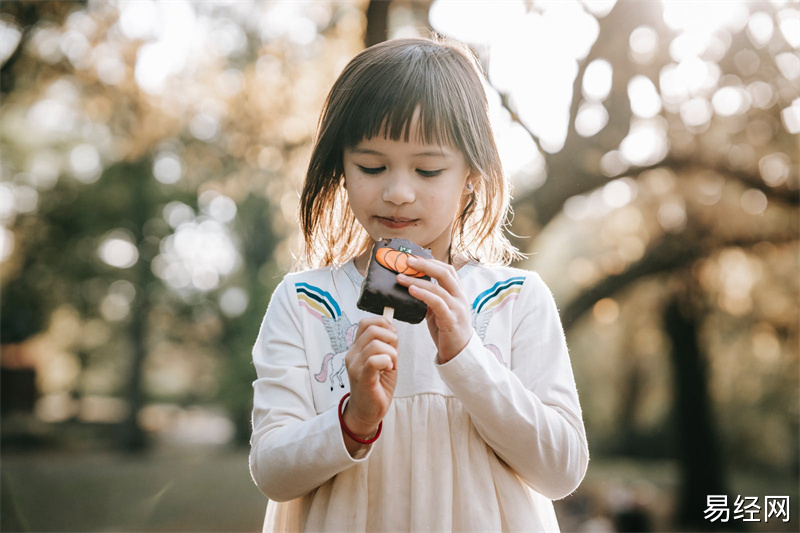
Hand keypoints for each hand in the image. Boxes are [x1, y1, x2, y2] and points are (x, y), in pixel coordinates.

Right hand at [343, 316, 397, 437]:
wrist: (367, 412)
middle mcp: (353, 354)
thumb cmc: (376, 386)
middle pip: (372, 330)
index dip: (383, 324)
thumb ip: (386, 345)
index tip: (392, 336)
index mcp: (357, 348)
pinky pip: (374, 360)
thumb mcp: (383, 360)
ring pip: (376, 344)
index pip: (366, 323)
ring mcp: (355, 365)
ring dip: (391, 353)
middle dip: (390, 338)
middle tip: (394, 353)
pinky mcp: (362, 377)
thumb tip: (393, 330)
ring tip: (390, 365)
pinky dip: (387, 361)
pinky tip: (387, 369)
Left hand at [396, 256, 472, 362]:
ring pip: (438, 287)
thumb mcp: (438, 311)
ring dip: (417, 280)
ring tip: (401, 278)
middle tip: (407, 261)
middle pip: (445, 273)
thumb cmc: (447, 331)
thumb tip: (413, 286)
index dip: (431, 262)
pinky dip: (423, 294)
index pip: (447, 270)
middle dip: (425, 265)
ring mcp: (457, 308)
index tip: (414, 259)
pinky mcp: (451, 320)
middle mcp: (460, 298)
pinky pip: (437, 303)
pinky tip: (411, 291)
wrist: (459, 354)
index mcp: (457, 293)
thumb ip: (430, 298)